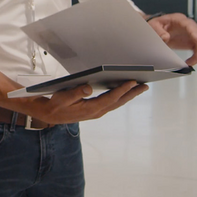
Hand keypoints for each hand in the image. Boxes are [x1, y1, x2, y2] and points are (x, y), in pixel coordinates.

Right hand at [29, 80, 147, 124]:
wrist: (51, 115)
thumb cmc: (57, 104)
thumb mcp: (63, 97)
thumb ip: (76, 93)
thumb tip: (89, 88)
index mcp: (91, 108)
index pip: (111, 98)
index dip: (122, 90)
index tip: (133, 82)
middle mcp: (97, 112)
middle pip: (118, 102)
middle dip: (132, 93)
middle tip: (145, 85)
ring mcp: (97, 112)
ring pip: (117, 103)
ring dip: (129, 95)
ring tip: (140, 88)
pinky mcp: (96, 110)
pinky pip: (112, 103)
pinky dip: (121, 97)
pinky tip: (125, 92)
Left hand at [147, 13, 196, 65]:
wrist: (159, 29)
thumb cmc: (157, 25)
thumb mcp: (153, 26)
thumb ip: (158, 31)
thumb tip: (165, 37)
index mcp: (179, 20)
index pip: (190, 26)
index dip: (196, 34)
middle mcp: (189, 25)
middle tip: (192, 61)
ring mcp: (194, 32)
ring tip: (191, 62)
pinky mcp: (195, 40)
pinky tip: (192, 61)